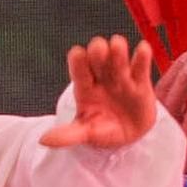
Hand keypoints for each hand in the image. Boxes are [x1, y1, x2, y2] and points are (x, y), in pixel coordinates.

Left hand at [48, 36, 163, 151]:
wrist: (130, 136)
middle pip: (98, 60)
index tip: (77, 53)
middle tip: (98, 48)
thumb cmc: (102, 130)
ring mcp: (121, 78)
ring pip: (118, 60)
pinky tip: (143, 48)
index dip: (78, 62)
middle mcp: (101, 78)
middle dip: (98, 52)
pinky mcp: (141, 83)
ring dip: (118, 51)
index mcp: (84, 88)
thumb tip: (43, 140)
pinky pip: (141, 67)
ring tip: (118, 45)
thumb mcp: (85, 133)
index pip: (79, 72)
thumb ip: (68, 135)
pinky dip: (142, 57)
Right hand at [155, 52, 186, 174]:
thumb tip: (182, 62)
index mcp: (156, 118)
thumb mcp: (170, 115)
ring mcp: (184, 142)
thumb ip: (174, 93)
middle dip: (183, 83)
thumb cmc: (180, 134)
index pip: (161, 91)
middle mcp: (167, 130)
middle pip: (173, 104)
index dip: (173, 72)